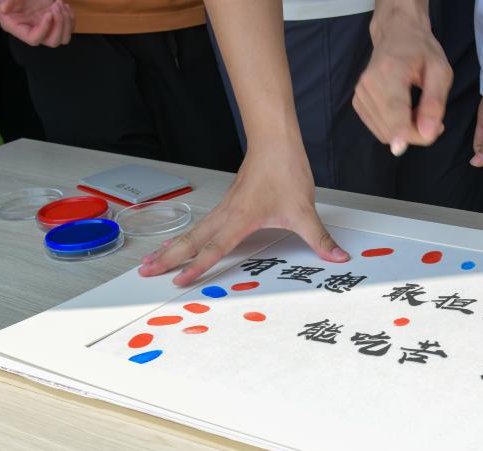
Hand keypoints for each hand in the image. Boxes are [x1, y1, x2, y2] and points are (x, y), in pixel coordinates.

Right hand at [0, 0, 74, 46]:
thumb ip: (7, 1)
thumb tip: (4, 8)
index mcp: (18, 29)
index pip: (34, 39)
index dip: (44, 29)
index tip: (49, 13)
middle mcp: (33, 32)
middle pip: (53, 42)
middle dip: (59, 24)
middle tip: (55, 5)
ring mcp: (46, 29)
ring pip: (64, 38)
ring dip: (66, 20)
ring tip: (59, 3)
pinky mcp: (54, 24)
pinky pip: (68, 29)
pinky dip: (70, 17)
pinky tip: (64, 5)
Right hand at [138, 143, 348, 286]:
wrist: (276, 140)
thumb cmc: (285, 170)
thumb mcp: (305, 210)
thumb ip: (320, 238)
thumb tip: (337, 257)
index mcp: (241, 219)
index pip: (214, 248)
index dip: (197, 266)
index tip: (178, 280)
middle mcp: (227, 213)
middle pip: (191, 240)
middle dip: (167, 257)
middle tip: (144, 271)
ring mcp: (225, 207)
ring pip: (192, 231)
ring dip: (171, 246)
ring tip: (151, 260)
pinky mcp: (228, 202)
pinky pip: (201, 224)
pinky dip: (186, 236)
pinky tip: (180, 242)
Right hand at [353, 5, 450, 155]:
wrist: (396, 34)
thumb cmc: (421, 51)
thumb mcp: (440, 71)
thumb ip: (434, 103)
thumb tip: (427, 135)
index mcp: (388, 74)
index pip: (397, 120)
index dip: (415, 136)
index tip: (435, 131)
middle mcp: (368, 86)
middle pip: (391, 132)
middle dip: (415, 133)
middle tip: (432, 117)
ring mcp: (359, 95)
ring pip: (385, 134)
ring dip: (405, 131)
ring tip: (418, 111)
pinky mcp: (357, 103)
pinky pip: (379, 130)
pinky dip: (395, 128)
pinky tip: (405, 112)